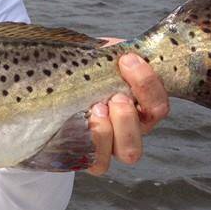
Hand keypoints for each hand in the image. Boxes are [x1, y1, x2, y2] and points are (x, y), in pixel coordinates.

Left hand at [87, 41, 169, 175]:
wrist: (53, 86)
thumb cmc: (81, 69)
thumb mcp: (97, 57)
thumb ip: (110, 54)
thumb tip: (116, 48)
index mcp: (140, 106)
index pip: (157, 106)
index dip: (148, 84)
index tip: (127, 60)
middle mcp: (129, 131)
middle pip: (147, 132)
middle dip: (129, 117)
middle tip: (115, 96)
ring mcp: (109, 146)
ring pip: (125, 153)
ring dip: (110, 132)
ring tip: (95, 109)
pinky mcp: (86, 155)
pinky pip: (95, 161)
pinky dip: (89, 143)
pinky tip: (77, 121)